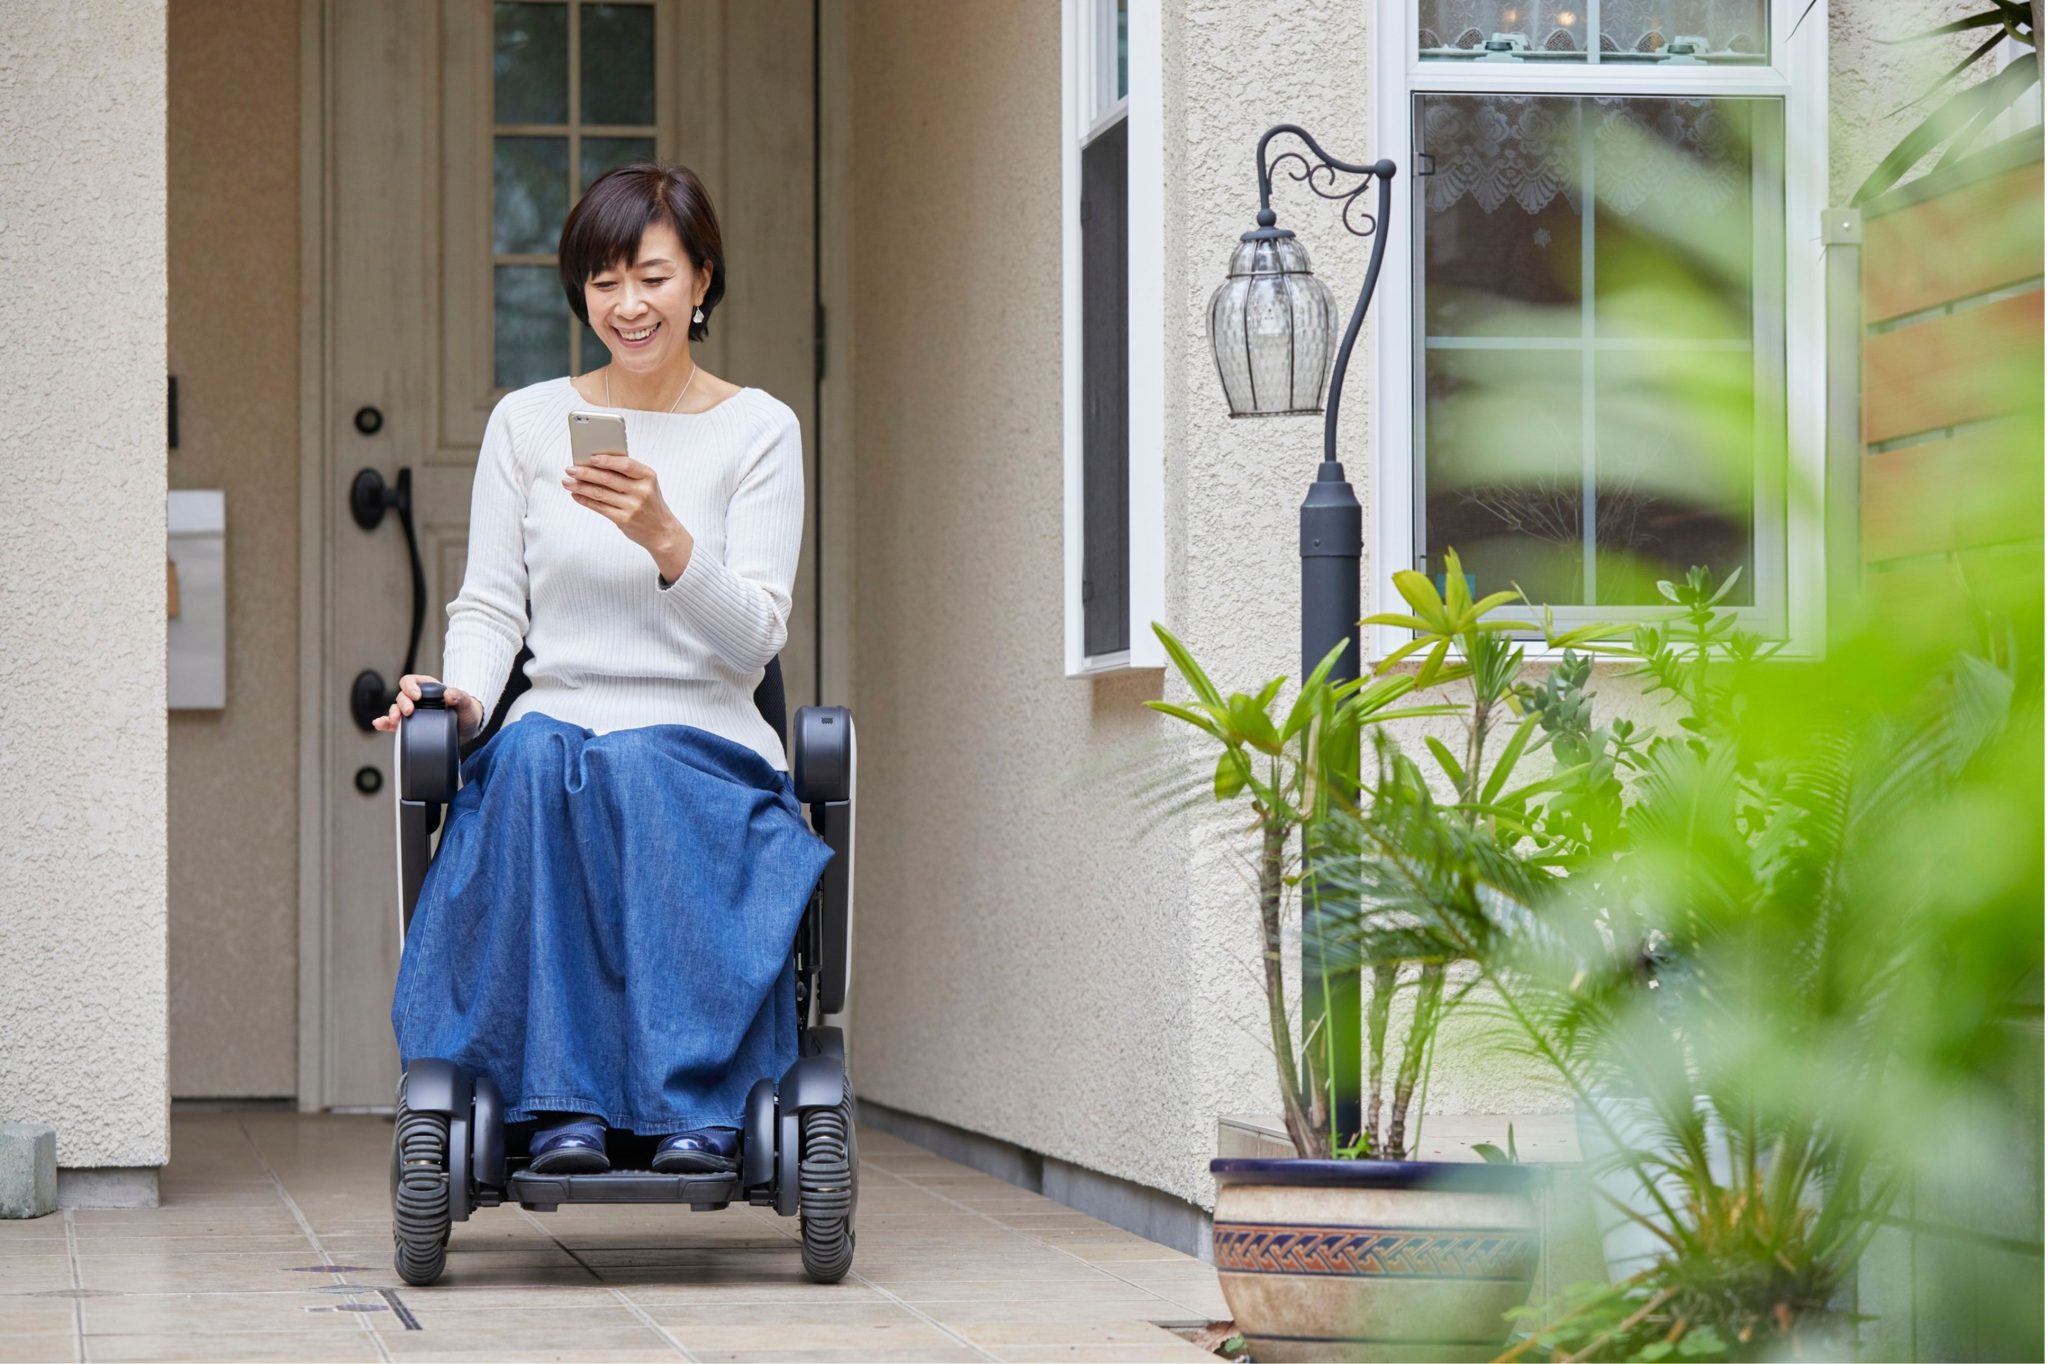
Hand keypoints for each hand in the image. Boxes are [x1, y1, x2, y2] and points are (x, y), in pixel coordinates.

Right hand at [372, 674, 484, 740]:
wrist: (468, 727)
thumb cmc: (466, 711)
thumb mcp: (466, 703)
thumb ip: (460, 696)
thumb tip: (449, 694)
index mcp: (428, 688)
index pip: (411, 681)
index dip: (410, 686)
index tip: (416, 696)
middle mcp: (417, 699)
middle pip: (401, 696)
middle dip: (402, 702)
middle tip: (409, 711)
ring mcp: (413, 713)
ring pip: (396, 709)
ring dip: (392, 714)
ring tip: (395, 720)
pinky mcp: (411, 726)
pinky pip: (395, 724)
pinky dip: (386, 724)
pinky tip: (379, 724)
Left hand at [564, 453, 693, 580]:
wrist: (661, 531)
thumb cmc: (649, 504)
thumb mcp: (646, 485)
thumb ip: (627, 474)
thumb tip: (595, 463)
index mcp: (648, 476)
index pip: (625, 464)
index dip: (606, 460)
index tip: (589, 457)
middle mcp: (642, 491)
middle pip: (608, 478)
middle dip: (585, 473)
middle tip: (570, 469)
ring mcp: (633, 506)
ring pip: (600, 493)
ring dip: (580, 486)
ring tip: (567, 482)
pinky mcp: (624, 519)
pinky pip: (600, 507)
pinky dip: (585, 500)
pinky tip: (576, 495)